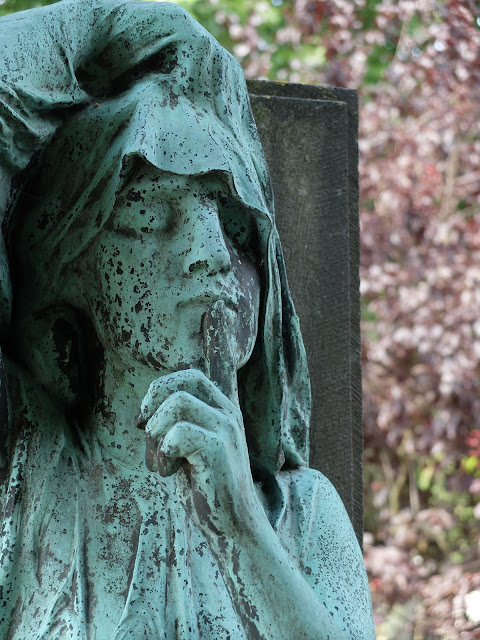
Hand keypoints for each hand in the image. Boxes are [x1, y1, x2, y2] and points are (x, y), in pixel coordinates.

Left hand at [137, 303, 263, 537]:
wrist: (233, 526)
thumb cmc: (206, 489)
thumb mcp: (189, 449)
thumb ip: (177, 425)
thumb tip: (143, 412)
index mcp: (222, 410)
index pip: (189, 376)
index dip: (160, 390)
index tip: (143, 421)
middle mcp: (227, 414)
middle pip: (181, 384)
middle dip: (153, 407)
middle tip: (147, 438)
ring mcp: (225, 430)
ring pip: (176, 403)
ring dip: (155, 433)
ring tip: (161, 462)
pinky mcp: (218, 450)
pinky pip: (177, 433)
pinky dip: (162, 453)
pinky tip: (169, 473)